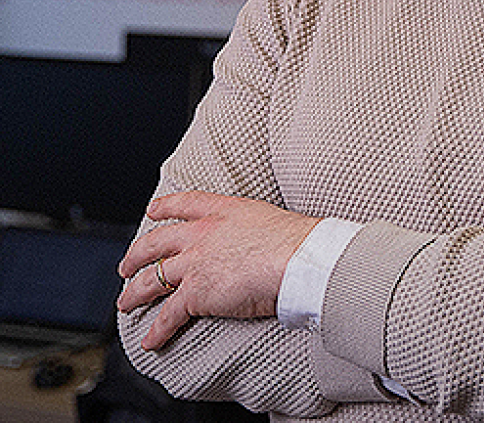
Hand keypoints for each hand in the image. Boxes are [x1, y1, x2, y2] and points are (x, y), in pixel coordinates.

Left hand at [117, 191, 318, 350]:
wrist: (297, 258)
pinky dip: (157, 331)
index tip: (153, 210)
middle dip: (136, 255)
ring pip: (151, 279)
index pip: (185, 203)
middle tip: (126, 265)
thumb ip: (249, 227)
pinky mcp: (195, 294)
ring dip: (134, 294)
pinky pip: (168, 316)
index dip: (165, 206)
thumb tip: (256, 240)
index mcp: (222, 210)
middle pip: (156, 242)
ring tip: (126, 304)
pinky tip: (150, 341)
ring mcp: (195, 263)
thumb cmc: (295, 240)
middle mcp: (202, 234)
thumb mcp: (266, 218)